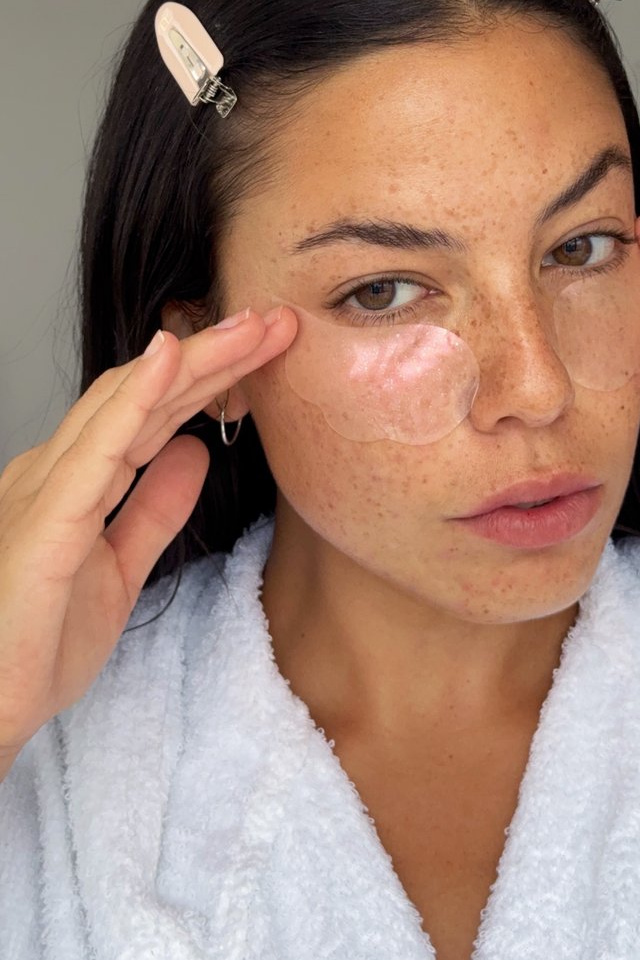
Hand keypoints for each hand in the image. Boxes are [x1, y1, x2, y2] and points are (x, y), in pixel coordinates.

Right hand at [0, 306, 296, 778]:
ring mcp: (47, 487)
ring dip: (194, 360)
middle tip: (277, 321)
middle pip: (146, 396)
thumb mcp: (119, 569)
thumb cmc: (34, 645)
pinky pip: (99, 447)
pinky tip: (172, 357)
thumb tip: (195, 452)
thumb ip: (154, 509)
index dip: (209, 378)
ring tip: (250, 326)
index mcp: (75, 483)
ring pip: (129, 404)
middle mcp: (57, 470)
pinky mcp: (47, 518)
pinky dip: (138, 397)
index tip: (266, 353)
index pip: (152, 414)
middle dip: (215, 355)